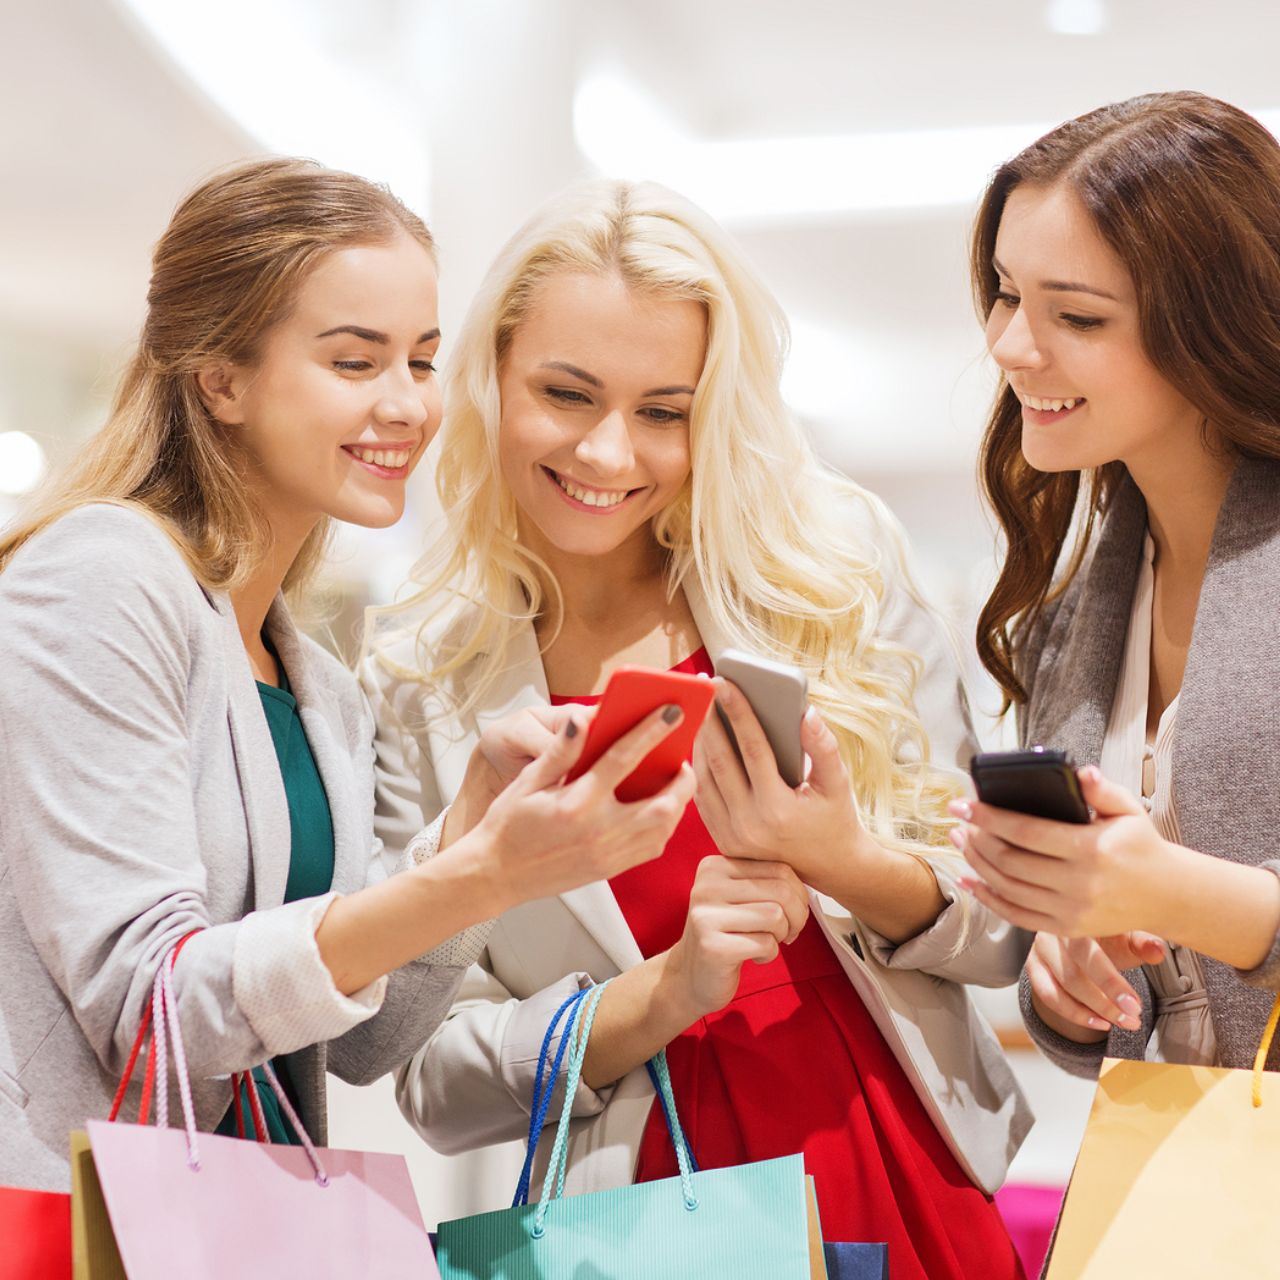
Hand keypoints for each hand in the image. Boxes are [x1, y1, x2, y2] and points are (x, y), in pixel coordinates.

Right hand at [469, 704, 695, 910]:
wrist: (496, 874)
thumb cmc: (508, 826)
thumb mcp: (528, 781)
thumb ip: (560, 750)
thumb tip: (581, 720)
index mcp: (577, 803)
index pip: (623, 759)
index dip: (652, 731)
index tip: (673, 711)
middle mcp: (598, 831)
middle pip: (662, 804)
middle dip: (682, 779)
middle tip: (680, 760)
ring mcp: (608, 854)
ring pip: (664, 829)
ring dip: (677, 803)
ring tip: (673, 782)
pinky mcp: (610, 869)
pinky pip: (652, 848)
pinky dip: (664, 826)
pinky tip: (658, 810)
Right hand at [664, 855, 809, 1018]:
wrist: (688, 977)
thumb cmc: (724, 935)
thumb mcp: (738, 898)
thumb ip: (765, 881)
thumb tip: (809, 879)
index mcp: (715, 866)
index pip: (779, 867)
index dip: (799, 894)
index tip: (791, 913)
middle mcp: (706, 885)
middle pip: (781, 890)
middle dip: (797, 916)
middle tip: (787, 933)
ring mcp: (706, 916)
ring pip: (776, 916)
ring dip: (782, 935)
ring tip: (768, 943)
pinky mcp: (712, 946)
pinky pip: (766, 944)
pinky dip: (770, 954)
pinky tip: (754, 957)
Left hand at [693, 679, 865, 897]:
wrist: (829, 868)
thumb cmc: (835, 818)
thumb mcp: (838, 782)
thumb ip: (824, 747)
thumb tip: (806, 712)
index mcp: (778, 809)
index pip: (752, 749)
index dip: (738, 712)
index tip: (725, 682)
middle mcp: (749, 825)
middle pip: (719, 761)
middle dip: (709, 718)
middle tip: (702, 686)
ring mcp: (731, 836)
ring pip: (704, 778)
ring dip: (699, 741)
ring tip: (699, 708)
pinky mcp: (721, 841)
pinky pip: (702, 797)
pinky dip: (698, 767)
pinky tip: (700, 741)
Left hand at [952, 766, 1175, 937]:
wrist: (1167, 895)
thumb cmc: (1141, 846)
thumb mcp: (1128, 811)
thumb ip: (1101, 790)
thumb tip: (1079, 772)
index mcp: (1092, 849)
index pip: (1026, 832)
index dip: (989, 817)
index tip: (963, 804)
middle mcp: (1079, 884)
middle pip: (1010, 861)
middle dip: (976, 839)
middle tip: (958, 821)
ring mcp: (1071, 910)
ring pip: (1007, 887)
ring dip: (975, 863)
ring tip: (959, 842)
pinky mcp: (1066, 928)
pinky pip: (1016, 915)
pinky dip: (987, 898)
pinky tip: (969, 880)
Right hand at [1025, 930, 1165, 1042]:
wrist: (1086, 928)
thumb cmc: (1110, 932)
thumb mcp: (1129, 933)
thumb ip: (1143, 941)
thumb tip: (1157, 950)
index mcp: (1078, 916)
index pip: (1088, 953)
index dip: (1110, 982)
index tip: (1133, 1006)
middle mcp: (1053, 930)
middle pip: (1072, 973)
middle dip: (1104, 1003)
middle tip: (1132, 1019)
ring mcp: (1040, 948)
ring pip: (1059, 987)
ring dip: (1092, 1012)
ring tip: (1121, 1022)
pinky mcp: (1033, 964)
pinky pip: (1047, 995)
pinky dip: (1073, 1014)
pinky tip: (1098, 1022)